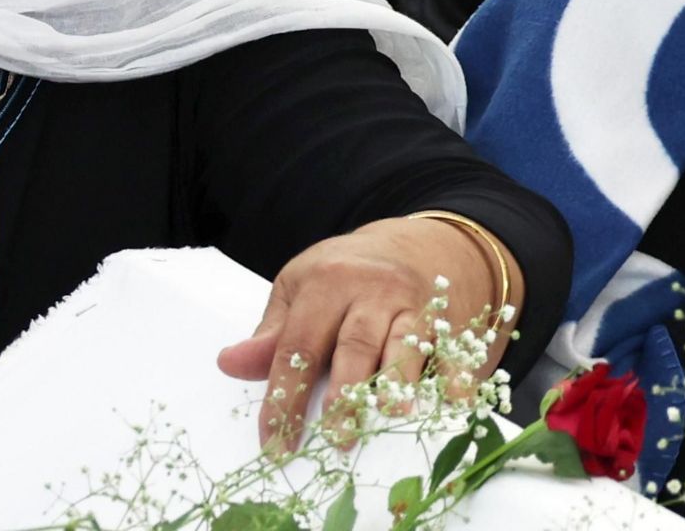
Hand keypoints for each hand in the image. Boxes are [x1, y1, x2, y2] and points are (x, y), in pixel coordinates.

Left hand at [216, 218, 510, 451]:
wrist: (408, 244)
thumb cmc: (341, 276)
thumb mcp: (298, 291)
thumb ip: (270, 333)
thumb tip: (229, 364)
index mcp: (325, 283)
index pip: (298, 345)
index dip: (284, 395)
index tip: (274, 441)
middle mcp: (370, 291)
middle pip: (355, 345)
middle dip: (346, 393)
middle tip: (337, 438)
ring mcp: (411, 304)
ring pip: (404, 344)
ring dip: (399, 382)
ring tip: (392, 416)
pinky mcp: (445, 318)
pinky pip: (452, 348)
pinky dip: (455, 377)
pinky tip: (454, 405)